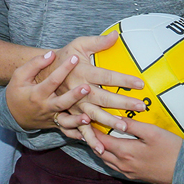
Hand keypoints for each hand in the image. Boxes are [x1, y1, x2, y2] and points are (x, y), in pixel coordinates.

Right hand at [6, 50, 92, 130]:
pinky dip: (75, 134)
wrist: (13, 114)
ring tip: (88, 117)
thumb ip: (35, 64)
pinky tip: (86, 135)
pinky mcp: (55, 125)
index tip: (75, 57)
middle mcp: (45, 107)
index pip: (52, 80)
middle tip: (87, 87)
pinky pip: (66, 132)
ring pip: (65, 122)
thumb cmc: (17, 91)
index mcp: (36, 94)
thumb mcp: (20, 76)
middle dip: (74, 96)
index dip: (63, 69)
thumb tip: (51, 54)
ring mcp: (51, 118)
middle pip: (61, 102)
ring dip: (77, 121)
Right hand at [48, 33, 147, 153]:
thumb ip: (98, 42)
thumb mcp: (78, 45)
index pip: (108, 76)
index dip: (124, 79)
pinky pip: (80, 129)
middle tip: (140, 107)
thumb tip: (116, 35)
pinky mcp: (70, 114)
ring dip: (109, 122)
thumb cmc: (65, 57)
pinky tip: (100, 148)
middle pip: (105, 98)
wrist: (43, 74)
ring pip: (94, 115)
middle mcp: (80, 90)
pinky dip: (89, 138)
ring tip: (124, 127)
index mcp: (84, 72)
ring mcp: (74, 104)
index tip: (140, 84)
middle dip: (123, 103)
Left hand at [97, 118, 181, 183]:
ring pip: (106, 160)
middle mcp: (124, 164)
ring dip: (100, 148)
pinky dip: (109, 157)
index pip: (101, 140)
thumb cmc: (171, 149)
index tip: (88, 119)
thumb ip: (133, 124)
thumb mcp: (152, 132)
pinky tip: (112, 150)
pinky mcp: (134, 176)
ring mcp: (129, 172)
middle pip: (100, 152)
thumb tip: (117, 118)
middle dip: (93, 139)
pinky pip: (115, 166)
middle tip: (89, 127)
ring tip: (97, 137)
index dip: (93, 130)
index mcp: (126, 152)